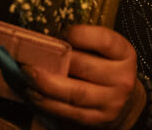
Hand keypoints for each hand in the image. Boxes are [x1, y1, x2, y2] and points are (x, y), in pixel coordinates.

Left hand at [22, 25, 137, 126]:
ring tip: (27, 75)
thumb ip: (84, 44)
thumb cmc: (106, 68)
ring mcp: (112, 102)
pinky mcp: (98, 119)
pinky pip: (69, 112)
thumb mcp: (104, 51)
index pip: (104, 40)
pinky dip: (48, 103)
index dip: (80, 34)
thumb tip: (48, 38)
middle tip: (30, 56)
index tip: (62, 31)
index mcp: (124, 54)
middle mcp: (122, 78)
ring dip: (46, 85)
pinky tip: (34, 94)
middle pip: (83, 66)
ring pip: (75, 93)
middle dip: (54, 61)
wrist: (124, 102)